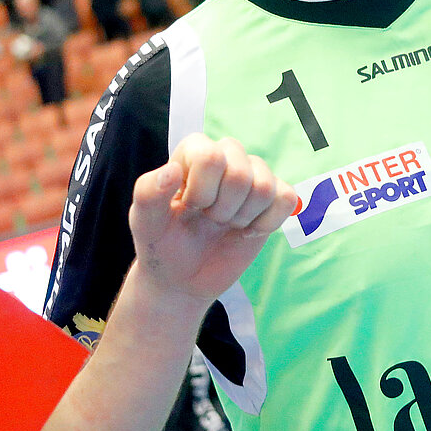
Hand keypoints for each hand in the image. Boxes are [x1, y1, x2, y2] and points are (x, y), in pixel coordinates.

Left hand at [127, 134, 295, 304]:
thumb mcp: (144, 222)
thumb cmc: (161, 244)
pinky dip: (267, 223)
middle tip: (208, 219)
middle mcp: (226, 157)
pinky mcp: (272, 200)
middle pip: (241, 172)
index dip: (201, 191)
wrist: (182, 278)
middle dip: (222, 208)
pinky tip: (246, 231)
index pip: (211, 157)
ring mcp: (252, 178)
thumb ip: (148, 193)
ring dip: (243, 217)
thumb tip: (171, 170)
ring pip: (265, 186)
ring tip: (225, 224)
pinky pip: (286, 199)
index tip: (188, 207)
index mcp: (193, 152)